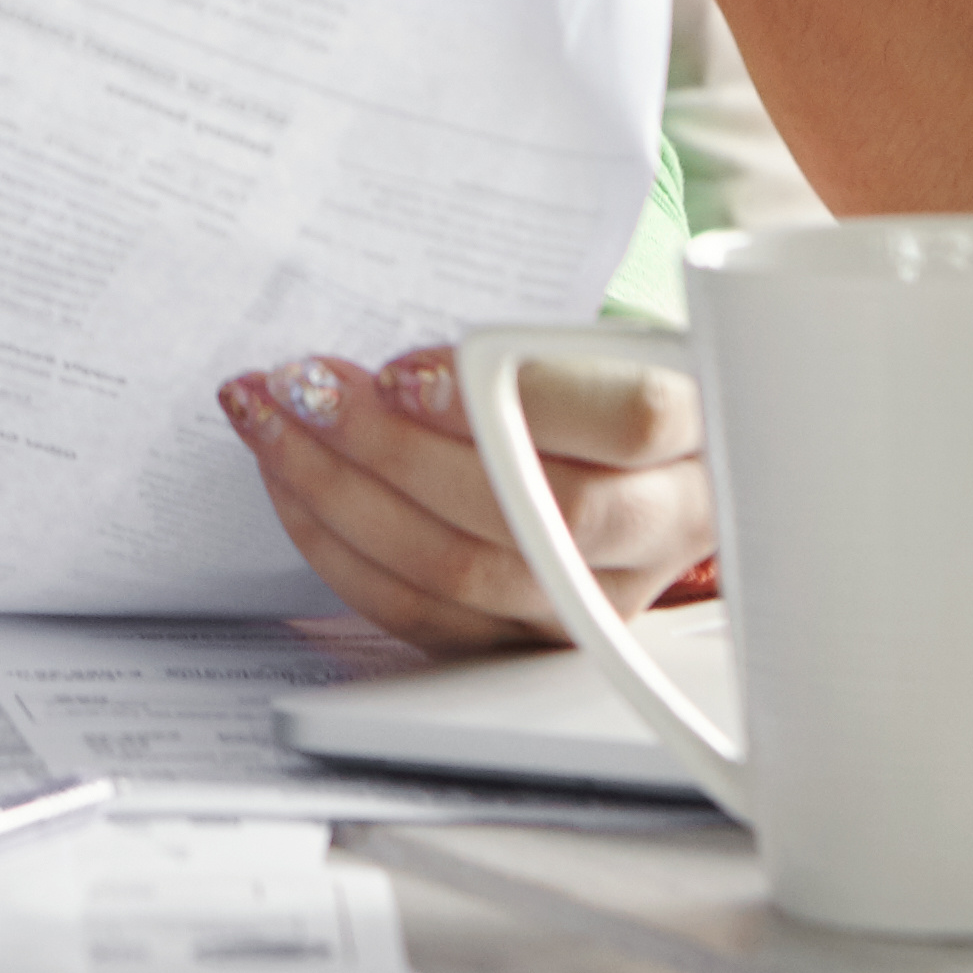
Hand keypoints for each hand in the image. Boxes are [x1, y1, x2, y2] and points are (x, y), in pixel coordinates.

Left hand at [220, 340, 711, 653]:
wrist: (647, 462)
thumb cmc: (608, 378)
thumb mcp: (603, 334)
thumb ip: (536, 341)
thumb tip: (401, 362)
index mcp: (702, 428)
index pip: (627, 419)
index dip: (508, 399)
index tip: (403, 369)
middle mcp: (660, 528)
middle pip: (525, 509)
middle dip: (386, 448)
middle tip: (301, 387)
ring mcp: (593, 599)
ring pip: (460, 571)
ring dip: (338, 494)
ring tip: (271, 422)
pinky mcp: (529, 639)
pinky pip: (421, 614)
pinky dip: (339, 548)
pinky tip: (292, 485)